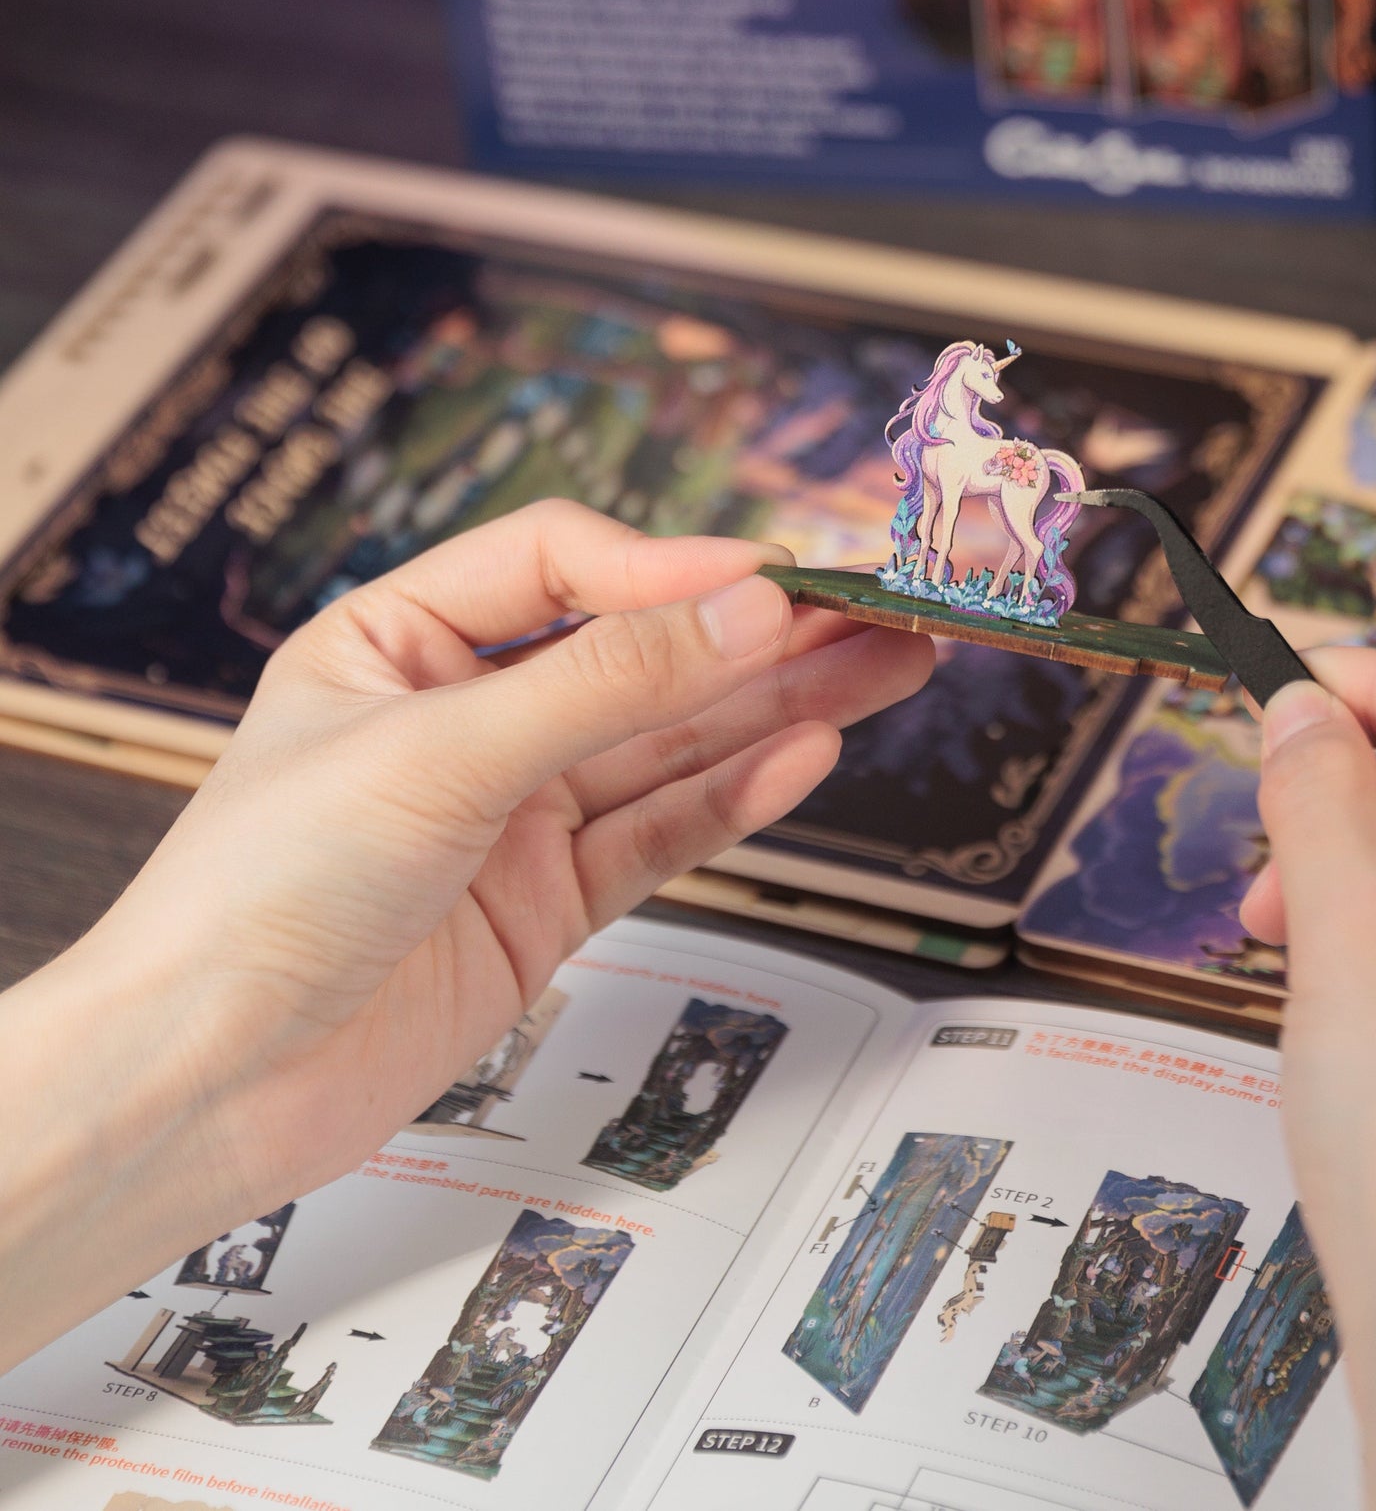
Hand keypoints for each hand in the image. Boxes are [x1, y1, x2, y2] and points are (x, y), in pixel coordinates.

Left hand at [0, 501, 930, 1367]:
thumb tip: (751, 610)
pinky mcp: (549, 902)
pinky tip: (809, 753)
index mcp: (401, 640)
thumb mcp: (442, 754)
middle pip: (641, 653)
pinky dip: (736, 796)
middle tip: (876, 611)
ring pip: (671, 744)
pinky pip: (662, 832)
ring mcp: (514, 813)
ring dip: (779, 706)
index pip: (560, 565)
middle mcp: (466, 716)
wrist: (208, 1088)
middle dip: (759, 633)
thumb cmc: (261, 894)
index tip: (770, 580)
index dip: (668, 566)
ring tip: (888, 667)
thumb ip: (609, 682)